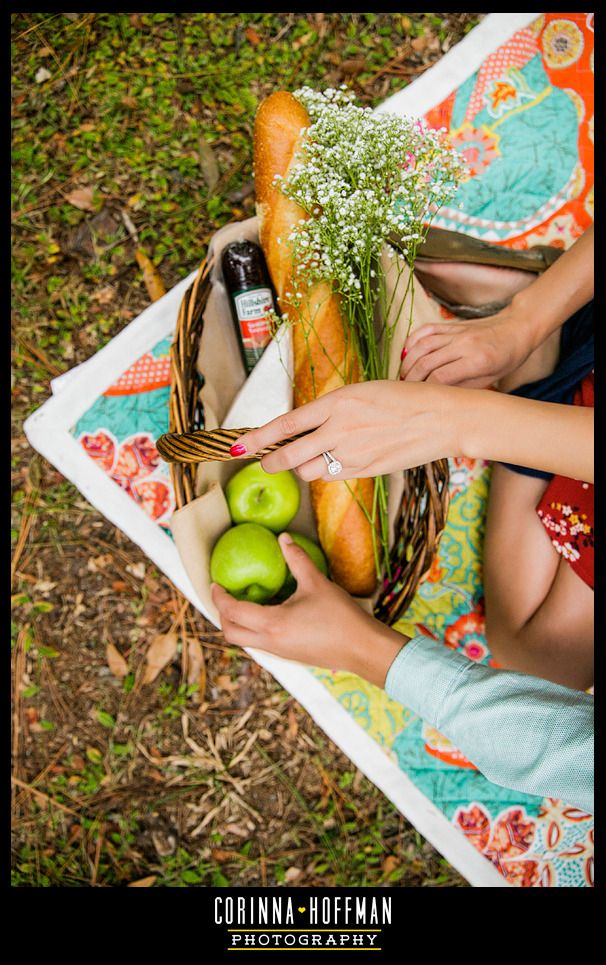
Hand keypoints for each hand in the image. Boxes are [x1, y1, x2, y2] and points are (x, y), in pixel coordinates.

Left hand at [211, 533, 406, 687]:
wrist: (362, 649)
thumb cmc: (340, 616)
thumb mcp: (317, 583)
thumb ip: (297, 559)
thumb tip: (283, 539)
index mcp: (272, 624)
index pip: (233, 611)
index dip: (219, 597)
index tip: (215, 583)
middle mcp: (269, 642)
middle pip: (231, 633)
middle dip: (223, 614)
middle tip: (226, 594)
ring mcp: (279, 653)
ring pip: (245, 641)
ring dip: (238, 623)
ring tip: (244, 602)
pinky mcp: (289, 656)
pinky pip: (260, 644)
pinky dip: (253, 630)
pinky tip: (268, 614)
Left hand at [229, 380, 464, 480]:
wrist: (441, 418)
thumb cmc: (404, 398)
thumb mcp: (362, 392)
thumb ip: (331, 410)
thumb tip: (302, 426)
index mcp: (338, 402)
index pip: (286, 424)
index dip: (258, 438)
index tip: (238, 445)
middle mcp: (341, 429)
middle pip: (290, 455)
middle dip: (270, 462)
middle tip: (263, 463)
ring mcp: (353, 453)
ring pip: (309, 471)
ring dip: (301, 467)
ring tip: (307, 457)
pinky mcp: (366, 471)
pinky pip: (332, 477)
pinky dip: (325, 472)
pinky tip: (333, 461)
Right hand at [400, 305, 534, 386]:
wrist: (518, 327)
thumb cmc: (507, 357)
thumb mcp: (490, 379)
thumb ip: (464, 386)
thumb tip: (438, 394)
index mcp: (477, 361)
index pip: (440, 377)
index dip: (425, 389)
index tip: (419, 398)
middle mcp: (464, 344)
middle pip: (427, 361)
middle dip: (411, 378)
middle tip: (405, 390)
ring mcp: (457, 331)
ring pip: (422, 345)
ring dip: (408, 362)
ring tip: (403, 375)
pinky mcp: (452, 324)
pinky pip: (426, 330)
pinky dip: (412, 341)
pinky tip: (407, 353)